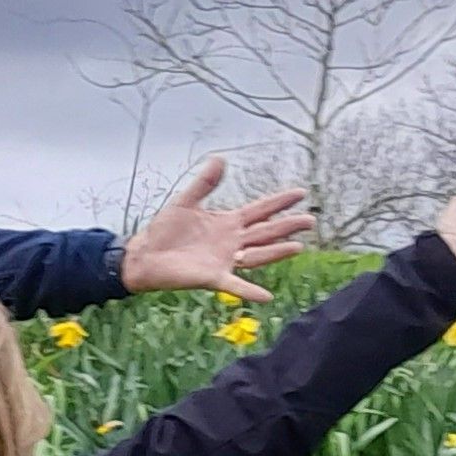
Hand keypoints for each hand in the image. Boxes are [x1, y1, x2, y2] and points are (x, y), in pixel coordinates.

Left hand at [120, 155, 317, 302]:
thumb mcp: (185, 202)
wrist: (144, 255)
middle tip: (310, 220)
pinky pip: (235, 284)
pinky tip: (265, 296)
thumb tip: (219, 158)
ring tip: (298, 246)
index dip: (279, 202)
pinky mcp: (213, 277)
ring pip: (258, 255)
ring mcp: (225, 260)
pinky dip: (249, 291)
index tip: (300, 192)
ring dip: (277, 252)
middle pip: (266, 232)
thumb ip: (203, 183)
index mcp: (227, 222)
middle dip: (287, 226)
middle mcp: (232, 241)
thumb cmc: (164, 230)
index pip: (260, 210)